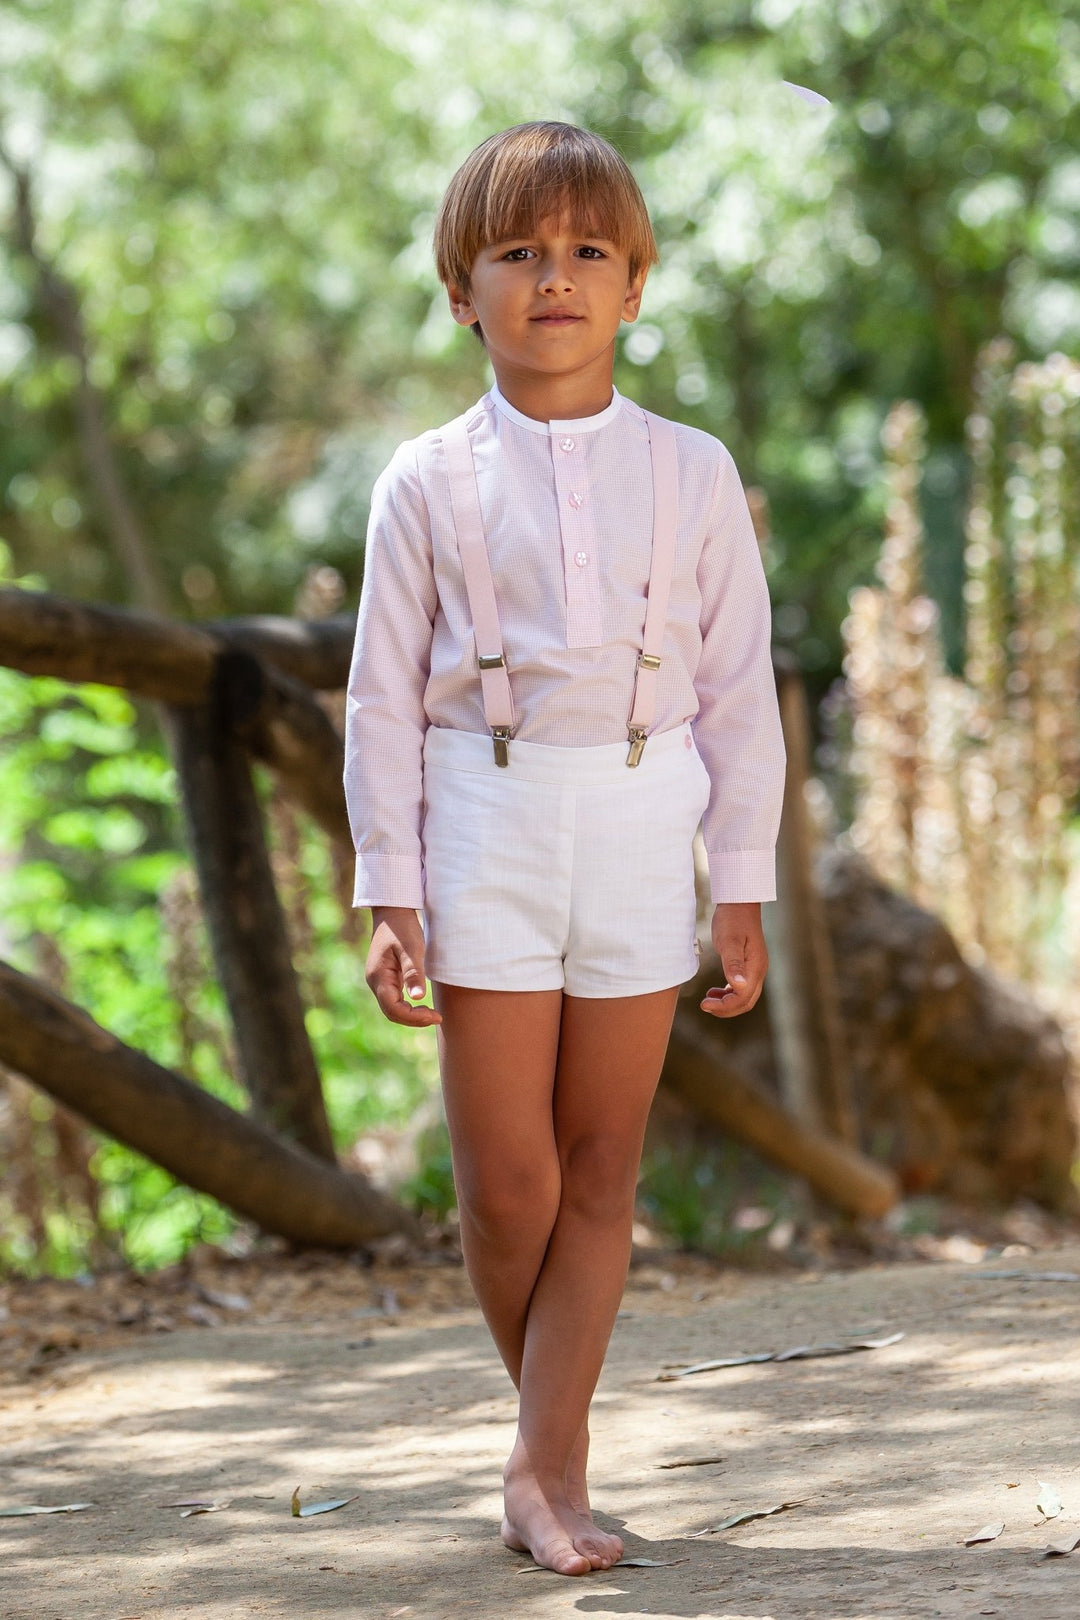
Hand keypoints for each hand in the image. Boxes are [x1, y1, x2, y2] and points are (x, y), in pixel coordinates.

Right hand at [365, 906, 441, 1026]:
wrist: (392, 910)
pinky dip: (408, 1006)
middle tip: (437, 1017)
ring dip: (411, 1014)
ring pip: (392, 1007)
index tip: (435, 1015)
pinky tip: (422, 1003)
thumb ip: (413, 973)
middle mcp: (375, 981)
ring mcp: (379, 980)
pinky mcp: (386, 977)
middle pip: (391, 1012)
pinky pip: (394, 999)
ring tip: (432, 1013)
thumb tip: (418, 998)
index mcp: (378, 976)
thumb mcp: (412, 948)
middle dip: (413, 1019)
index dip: (413, 1017)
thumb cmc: (402, 927)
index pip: (393, 1009)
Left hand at [700, 901, 767, 1018]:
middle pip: (746, 1001)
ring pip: (744, 996)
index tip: (704, 1003)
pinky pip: (740, 987)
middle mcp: (758, 970)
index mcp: (755, 967)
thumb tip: (738, 987)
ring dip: (726, 1002)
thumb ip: (733, 964)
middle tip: (704, 1005)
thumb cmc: (733, 919)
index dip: (724, 1006)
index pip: (742, 997)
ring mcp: (754, 968)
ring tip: (707, 999)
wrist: (739, 902)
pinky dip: (728, 993)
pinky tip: (714, 991)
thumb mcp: (730, 941)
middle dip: (725, 1008)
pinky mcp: (747, 964)